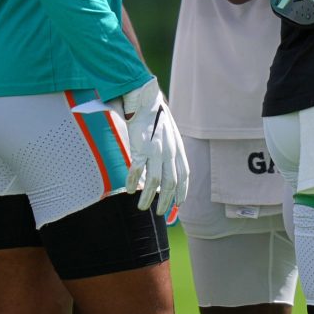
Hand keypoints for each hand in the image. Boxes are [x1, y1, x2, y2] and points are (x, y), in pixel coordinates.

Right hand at [117, 78, 187, 214]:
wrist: (145, 101)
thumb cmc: (156, 118)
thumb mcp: (170, 135)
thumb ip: (172, 152)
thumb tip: (168, 169)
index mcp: (179, 149)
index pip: (184, 176)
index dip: (182, 192)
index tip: (178, 205)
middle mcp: (170, 152)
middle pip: (170, 183)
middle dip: (165, 201)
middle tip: (160, 213)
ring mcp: (156, 150)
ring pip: (154, 182)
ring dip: (148, 197)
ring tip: (142, 207)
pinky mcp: (140, 148)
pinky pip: (137, 170)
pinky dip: (132, 182)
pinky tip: (128, 189)